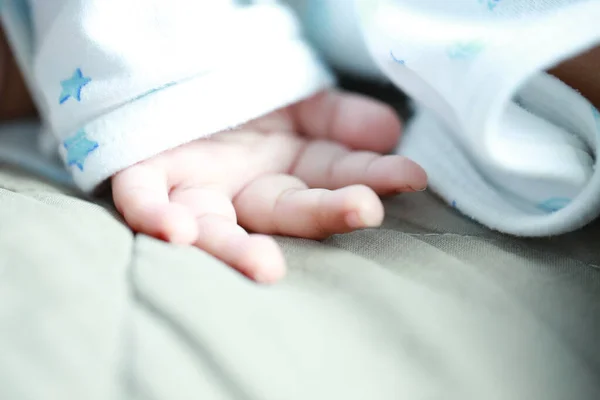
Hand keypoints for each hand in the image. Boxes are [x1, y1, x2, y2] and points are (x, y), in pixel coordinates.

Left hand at [111, 90, 426, 282]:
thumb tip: (388, 130)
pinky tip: (177, 231)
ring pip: (215, 226)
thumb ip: (340, 116)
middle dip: (323, 214)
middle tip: (364, 211)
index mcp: (286, 176)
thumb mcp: (301, 100)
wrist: (182, 75)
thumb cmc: (248, 97)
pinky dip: (155, 215)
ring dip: (236, 248)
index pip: (333, 181)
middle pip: (283, 211)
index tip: (410, 175)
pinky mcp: (146, 173)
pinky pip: (141, 198)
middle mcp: (243, 191)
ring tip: (265, 265)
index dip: (369, 178)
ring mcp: (195, 187)